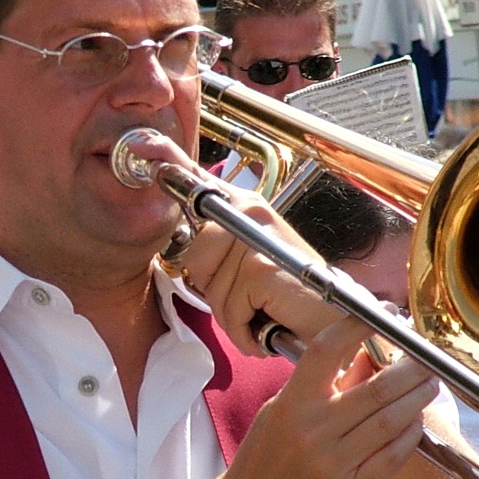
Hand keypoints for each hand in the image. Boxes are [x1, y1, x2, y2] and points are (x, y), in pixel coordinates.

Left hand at [117, 132, 340, 351]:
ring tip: (262, 311)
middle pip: (192, 254)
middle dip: (214, 290)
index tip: (145, 148)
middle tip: (251, 297)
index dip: (170, 163)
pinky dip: (245, 330)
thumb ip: (216, 251)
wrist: (333, 325)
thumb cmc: (287, 300)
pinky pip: (228, 308)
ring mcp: (255, 236)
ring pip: (208, 285)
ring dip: (231, 314)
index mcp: (245, 206)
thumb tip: (183, 250)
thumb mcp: (246, 266)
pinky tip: (269, 322)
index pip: (200, 182)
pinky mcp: (259, 267)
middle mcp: (251, 210)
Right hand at [220, 315, 437, 478]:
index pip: (328, 350)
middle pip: (376, 389)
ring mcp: (331, 465)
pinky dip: (410, 436)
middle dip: (411, 369)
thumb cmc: (266, 456)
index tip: (387, 314)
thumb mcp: (282, 410)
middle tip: (427, 359)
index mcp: (291, 404)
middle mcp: (311, 431)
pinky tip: (415, 423)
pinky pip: (391, 458)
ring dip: (417, 400)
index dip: (360, 327)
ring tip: (429, 385)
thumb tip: (369, 354)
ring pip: (390, 422)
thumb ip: (323, 385)